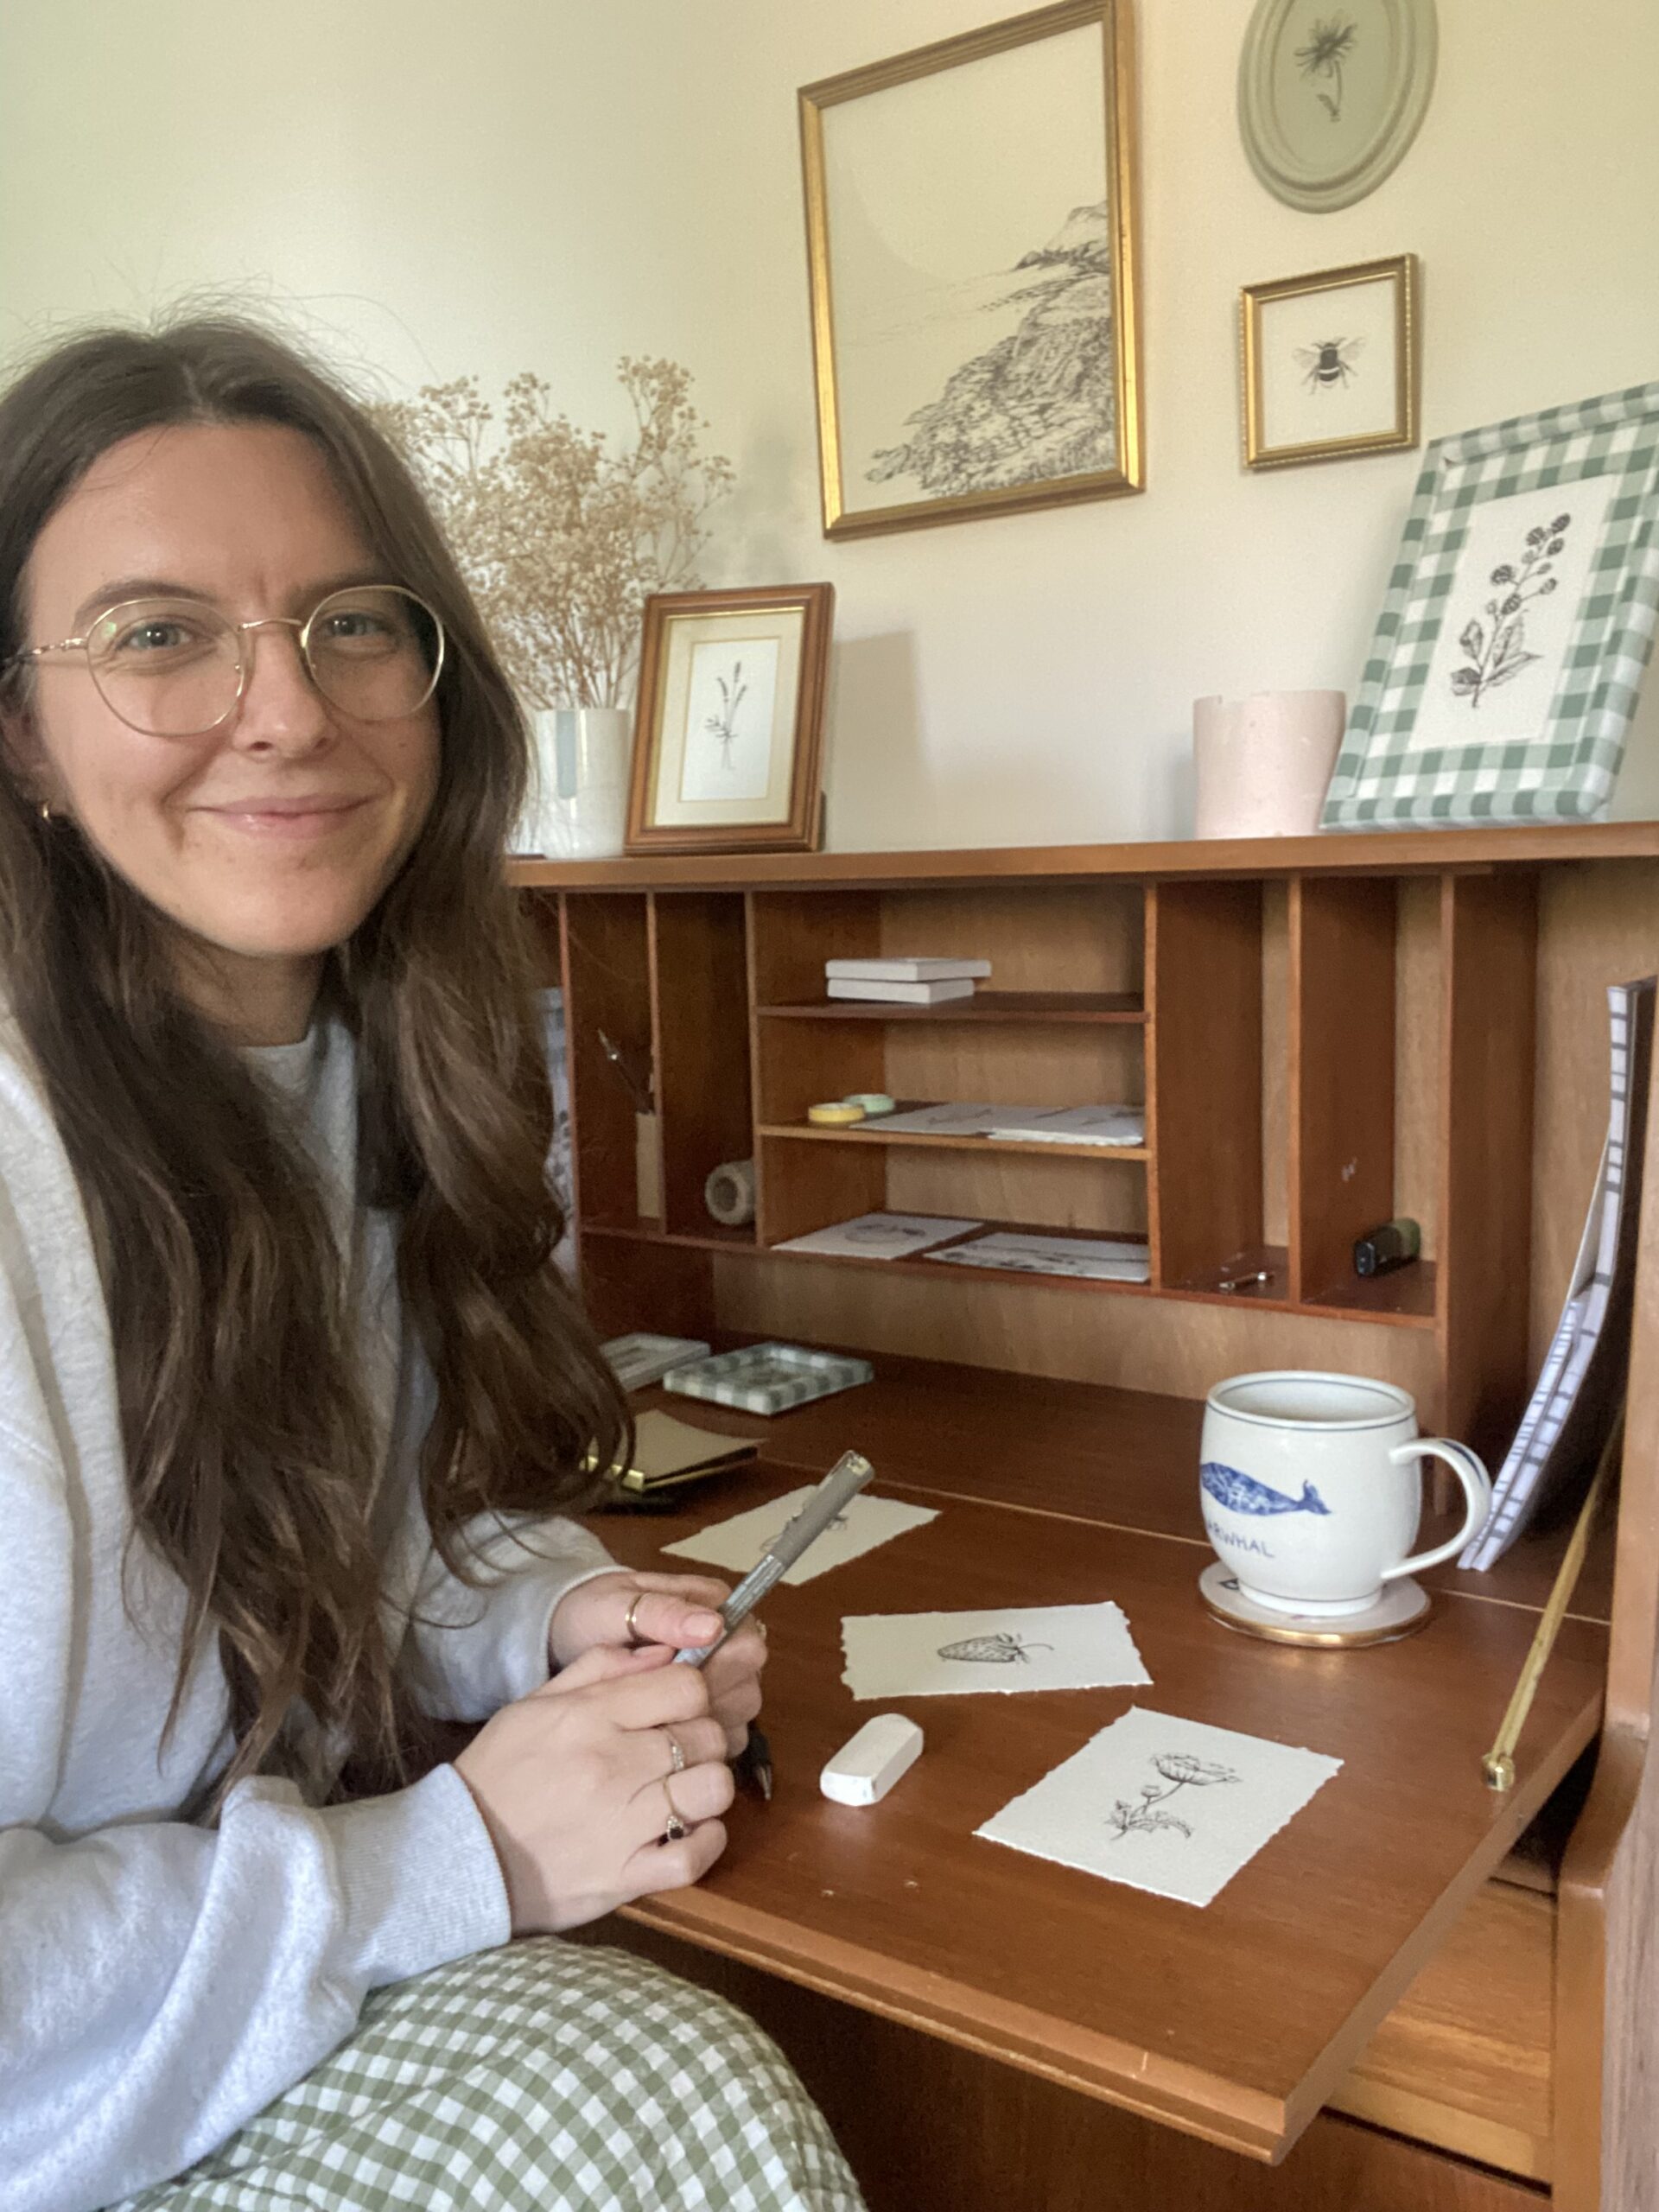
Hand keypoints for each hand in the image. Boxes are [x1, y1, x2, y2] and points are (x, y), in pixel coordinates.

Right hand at [453, 1642, 734, 1932]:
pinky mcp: (624, 1877)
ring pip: (712, 1790)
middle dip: (701, 1738)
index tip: (676, 1708)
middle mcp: (613, 1765)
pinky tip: (688, 1831)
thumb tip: (662, 1654)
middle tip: (678, 1751)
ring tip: (683, 1791)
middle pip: (707, 1735)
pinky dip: (705, 1842)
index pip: (687, 1686)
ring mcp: (622, 1825)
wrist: (457, 1856)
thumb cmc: (498, 1773)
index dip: (692, 1694)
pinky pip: (695, 1856)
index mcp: (590, 1717)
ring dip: (706, 1788)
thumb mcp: (535, 1703)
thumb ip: (600, 1668)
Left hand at [550, 1570, 767, 1756]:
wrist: (568, 1636)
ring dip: (703, 1725)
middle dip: (707, 1702)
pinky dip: (699, 1742)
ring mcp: (724, 1676)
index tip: (676, 1682)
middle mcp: (728, 1640)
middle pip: (748, 1684)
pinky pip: (725, 1734)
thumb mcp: (615, 1607)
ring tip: (656, 1722)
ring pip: (740, 1714)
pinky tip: (663, 1736)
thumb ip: (663, 1614)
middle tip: (660, 1708)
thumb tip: (713, 1626)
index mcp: (714, 1604)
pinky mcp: (712, 1707)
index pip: (747, 1645)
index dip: (719, 1670)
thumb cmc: (593, 1615)